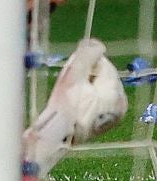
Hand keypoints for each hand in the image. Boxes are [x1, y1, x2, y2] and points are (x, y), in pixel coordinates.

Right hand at [24, 37, 127, 178]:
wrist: (59, 136)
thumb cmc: (63, 106)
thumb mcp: (72, 77)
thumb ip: (85, 56)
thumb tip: (96, 44)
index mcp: (114, 91)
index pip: (103, 64)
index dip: (85, 64)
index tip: (70, 71)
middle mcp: (121, 102)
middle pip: (104, 76)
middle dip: (88, 75)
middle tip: (70, 84)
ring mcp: (116, 114)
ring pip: (103, 88)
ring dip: (89, 86)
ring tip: (72, 95)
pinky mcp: (110, 121)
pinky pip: (102, 101)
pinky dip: (91, 98)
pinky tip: (78, 104)